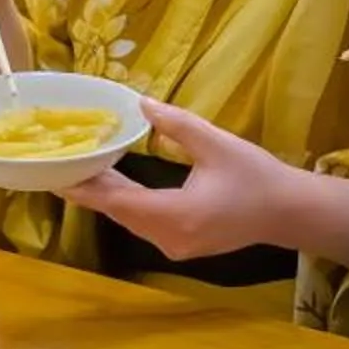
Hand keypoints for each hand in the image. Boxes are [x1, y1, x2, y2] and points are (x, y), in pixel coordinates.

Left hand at [60, 99, 312, 260]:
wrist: (289, 212)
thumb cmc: (256, 176)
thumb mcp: (216, 143)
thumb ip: (175, 125)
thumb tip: (141, 103)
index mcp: (176, 214)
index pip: (119, 203)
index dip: (87, 189)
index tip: (59, 176)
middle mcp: (170, 237)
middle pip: (121, 213)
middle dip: (94, 189)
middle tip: (65, 165)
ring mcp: (176, 246)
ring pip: (132, 220)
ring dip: (111, 197)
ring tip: (85, 170)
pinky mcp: (183, 245)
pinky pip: (146, 225)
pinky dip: (130, 205)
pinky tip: (118, 185)